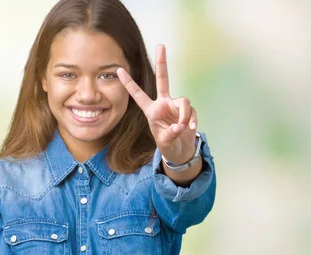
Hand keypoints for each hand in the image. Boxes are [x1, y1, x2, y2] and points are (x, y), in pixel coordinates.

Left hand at [117, 45, 197, 164]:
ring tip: (182, 128)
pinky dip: (192, 120)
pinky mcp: (188, 111)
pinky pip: (191, 111)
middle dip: (162, 63)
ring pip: (183, 101)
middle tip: (161, 46)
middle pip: (163, 79)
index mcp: (151, 110)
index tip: (119, 70)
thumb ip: (170, 134)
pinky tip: (190, 129)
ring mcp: (176, 106)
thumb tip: (179, 126)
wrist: (181, 151)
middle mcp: (163, 104)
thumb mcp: (164, 142)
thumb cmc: (168, 145)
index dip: (129, 83)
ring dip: (184, 115)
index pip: (138, 94)